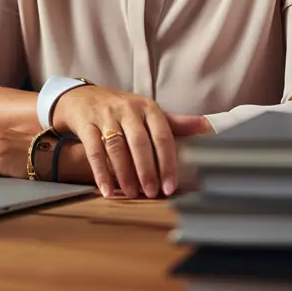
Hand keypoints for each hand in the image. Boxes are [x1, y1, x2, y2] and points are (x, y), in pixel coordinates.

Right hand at [52, 84, 211, 199]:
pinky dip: (101, 172)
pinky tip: (107, 190)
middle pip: (139, 142)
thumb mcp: (148, 112)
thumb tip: (209, 127)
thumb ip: (177, 123)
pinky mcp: (86, 123)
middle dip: (147, 170)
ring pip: (116, 146)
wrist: (82, 97)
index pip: (162, 135)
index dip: (168, 162)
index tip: (171, 185)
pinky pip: (94, 150)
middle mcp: (127, 109)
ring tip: (132, 193)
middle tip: (152, 192)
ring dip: (125, 173)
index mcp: (148, 107)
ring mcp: (105, 116)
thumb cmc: (122, 109)